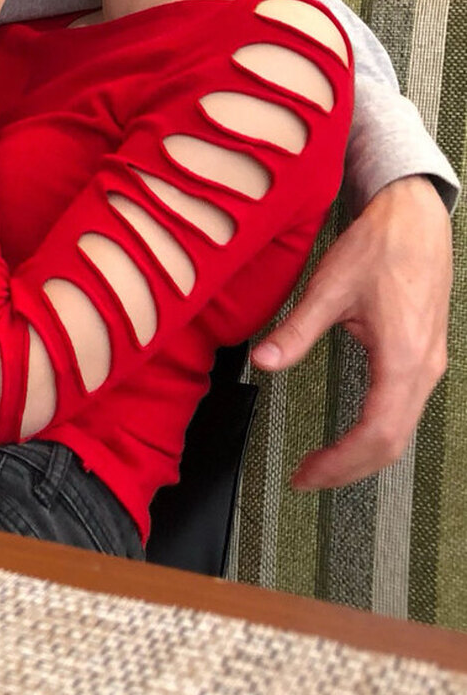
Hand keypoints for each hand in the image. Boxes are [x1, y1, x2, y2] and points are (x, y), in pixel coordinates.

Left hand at [251, 175, 450, 489]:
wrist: (416, 218)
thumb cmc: (379, 246)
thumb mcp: (329, 287)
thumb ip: (296, 329)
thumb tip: (264, 361)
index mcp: (404, 358)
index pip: (376, 434)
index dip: (340, 462)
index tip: (305, 473)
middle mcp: (424, 370)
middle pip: (392, 444)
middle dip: (348, 468)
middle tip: (305, 477)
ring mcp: (429, 365)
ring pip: (401, 431)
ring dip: (363, 454)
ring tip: (322, 463)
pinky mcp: (425, 357)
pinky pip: (404, 410)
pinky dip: (377, 432)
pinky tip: (350, 435)